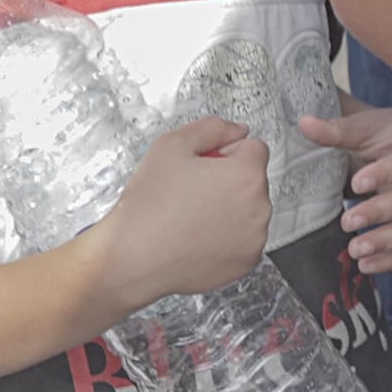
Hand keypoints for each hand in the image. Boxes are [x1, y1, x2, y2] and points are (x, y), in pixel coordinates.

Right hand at [89, 119, 274, 316]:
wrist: (132, 259)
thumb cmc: (149, 207)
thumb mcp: (171, 145)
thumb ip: (211, 128)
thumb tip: (236, 130)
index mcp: (247, 175)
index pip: (253, 148)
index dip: (224, 152)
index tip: (202, 166)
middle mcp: (260, 209)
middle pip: (251, 180)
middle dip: (226, 180)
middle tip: (189, 192)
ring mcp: (254, 240)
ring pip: (247, 211)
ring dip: (227, 209)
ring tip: (188, 216)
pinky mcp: (244, 264)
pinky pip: (241, 240)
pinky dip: (224, 237)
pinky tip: (194, 237)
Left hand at [305, 104, 391, 276]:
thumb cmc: (383, 135)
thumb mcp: (361, 127)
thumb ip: (335, 130)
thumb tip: (305, 123)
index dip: (384, 174)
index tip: (356, 183)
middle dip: (379, 213)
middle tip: (347, 222)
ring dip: (386, 242)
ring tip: (355, 250)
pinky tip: (367, 266)